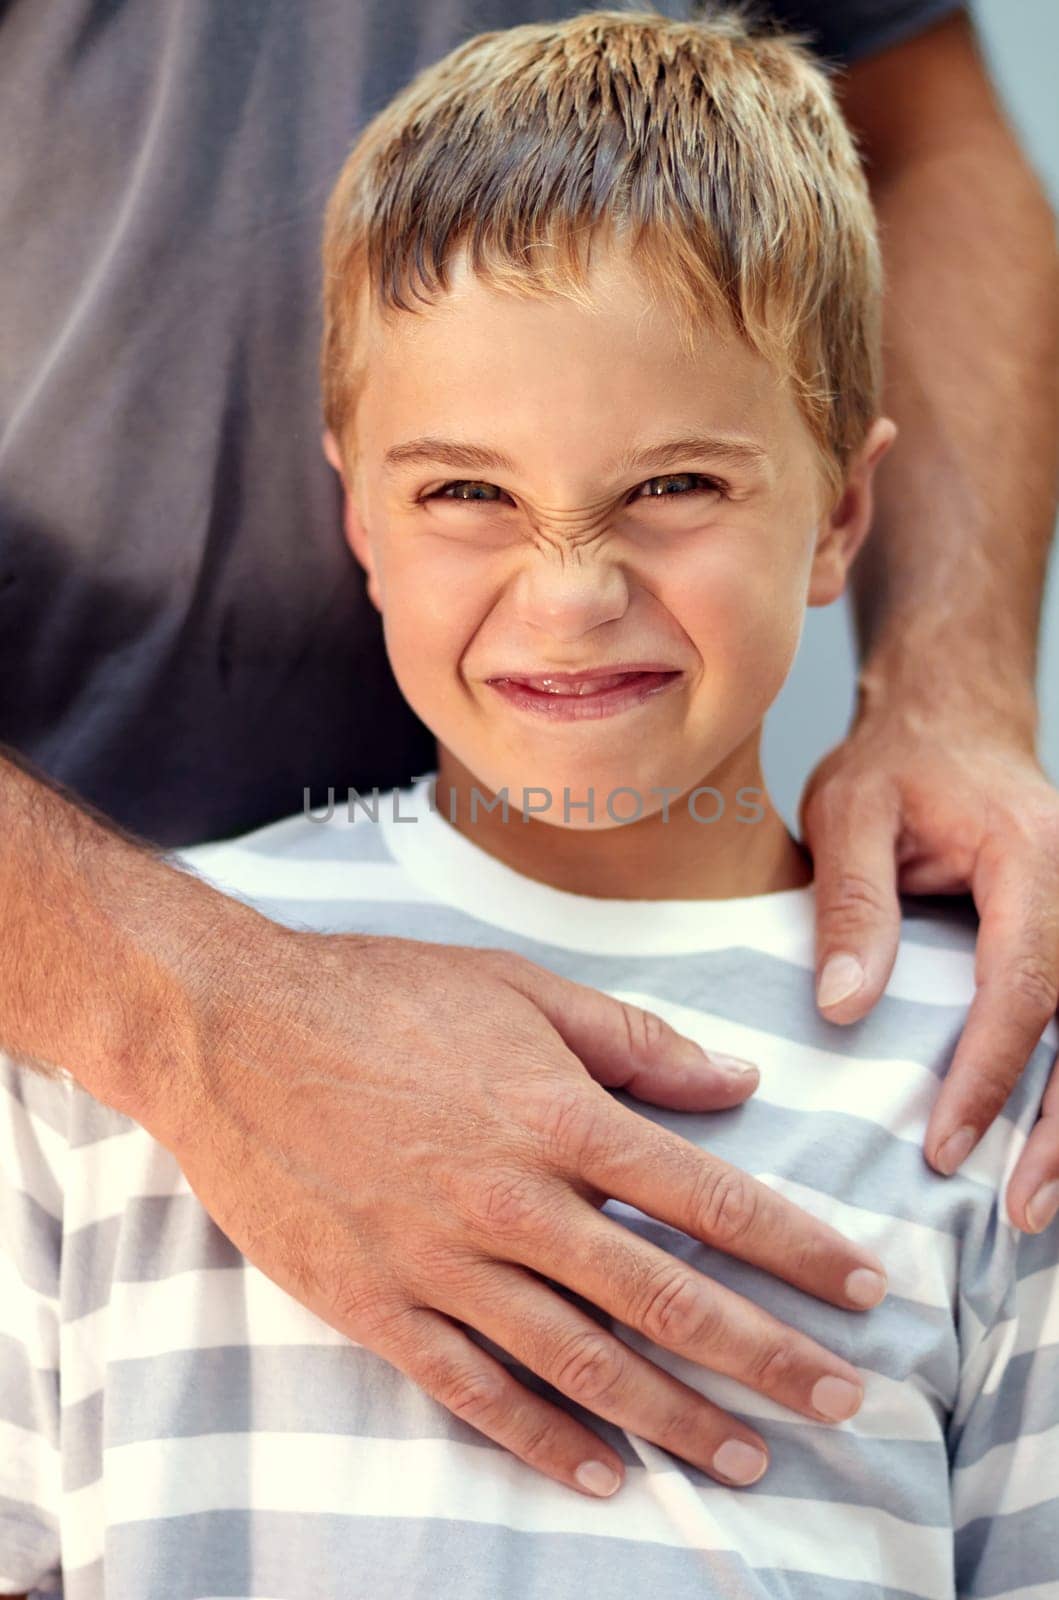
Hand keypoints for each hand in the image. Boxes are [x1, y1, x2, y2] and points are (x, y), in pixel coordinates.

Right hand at [151, 923, 888, 1499]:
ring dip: (676, 1418)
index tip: (862, 1288)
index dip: (797, 1248)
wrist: (230, 1031)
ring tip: (751, 1456)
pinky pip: (472, 1390)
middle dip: (767, 1355)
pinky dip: (540, 1440)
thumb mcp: (517, 988)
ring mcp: (441, 1262)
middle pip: (666, 1298)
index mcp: (556, 1113)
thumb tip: (738, 1080)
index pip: (710, 1198)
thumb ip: (633, 1041)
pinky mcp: (377, 1305)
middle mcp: (512, 1201)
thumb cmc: (378, 995)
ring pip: (583, 1363)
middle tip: (844, 1398)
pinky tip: (600, 1475)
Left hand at [800, 702, 1058, 1232]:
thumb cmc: (897, 762)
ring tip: (1035, 1207)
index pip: (1024, 981)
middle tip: (1019, 1211)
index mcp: (1030, 856)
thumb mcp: (848, 810)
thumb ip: (851, 904)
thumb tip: (845, 1010)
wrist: (952, 719)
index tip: (945, 1144)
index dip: (991, 1071)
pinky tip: (1046, 1147)